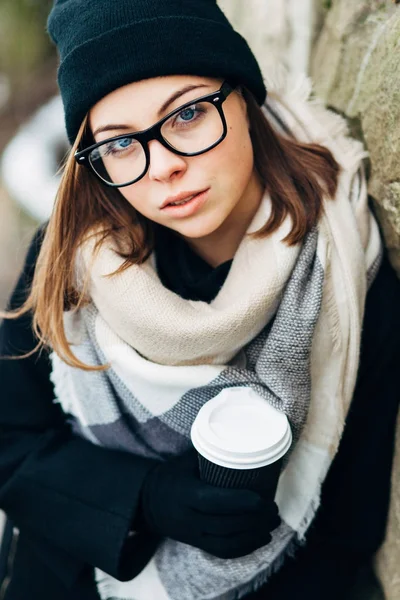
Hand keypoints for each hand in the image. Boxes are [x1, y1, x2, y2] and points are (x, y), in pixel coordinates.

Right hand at [136, 448, 280, 558]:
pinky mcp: (196, 544)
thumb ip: (209, 452)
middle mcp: (188, 518)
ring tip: (273, 523)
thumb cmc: (173, 475)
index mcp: (185, 494)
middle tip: (274, 509)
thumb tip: (239, 435)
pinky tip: (262, 538)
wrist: (148, 502)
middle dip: (254, 520)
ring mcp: (192, 535)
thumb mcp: (185, 460)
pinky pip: (222, 551)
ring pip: (226, 542)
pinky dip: (245, 548)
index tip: (262, 498)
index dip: (239, 503)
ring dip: (254, 535)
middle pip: (225, 525)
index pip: (213, 502)